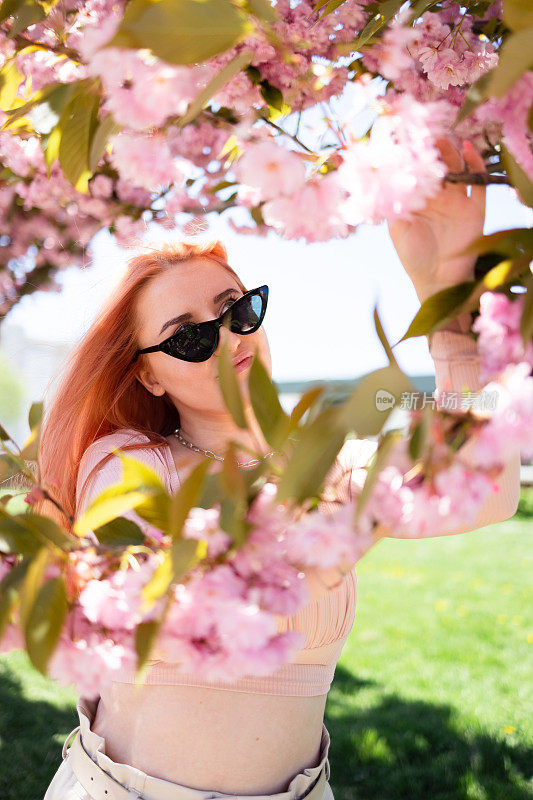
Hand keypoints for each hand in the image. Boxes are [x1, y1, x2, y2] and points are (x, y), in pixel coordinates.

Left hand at [388, 139, 486, 303]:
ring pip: (458, 169)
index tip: (407, 138)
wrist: (438, 280)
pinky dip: (476, 164)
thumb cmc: (413, 257)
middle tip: (428, 133)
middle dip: (434, 149)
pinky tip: (468, 150)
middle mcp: (438, 197)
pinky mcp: (475, 208)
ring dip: (452, 154)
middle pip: (439, 166)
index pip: (417, 171)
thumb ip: (393, 205)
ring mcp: (458, 201)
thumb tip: (384, 179)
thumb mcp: (397, 229)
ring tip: (444, 140)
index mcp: (418, 200)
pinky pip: (479, 182)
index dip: (414, 156)